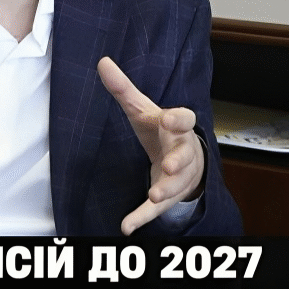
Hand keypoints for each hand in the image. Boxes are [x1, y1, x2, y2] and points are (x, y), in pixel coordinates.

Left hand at [97, 57, 203, 235]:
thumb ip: (123, 89)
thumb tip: (102, 61)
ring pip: (176, 186)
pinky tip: (126, 227)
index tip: (169, 118)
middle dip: (179, 162)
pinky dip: (142, 218)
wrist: (186, 159)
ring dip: (165, 190)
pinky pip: (156, 211)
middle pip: (185, 157)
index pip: (184, 120)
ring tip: (152, 196)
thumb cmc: (161, 130)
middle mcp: (182, 152)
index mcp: (176, 128)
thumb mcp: (142, 109)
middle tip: (170, 166)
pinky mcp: (167, 197)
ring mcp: (177, 177)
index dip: (178, 119)